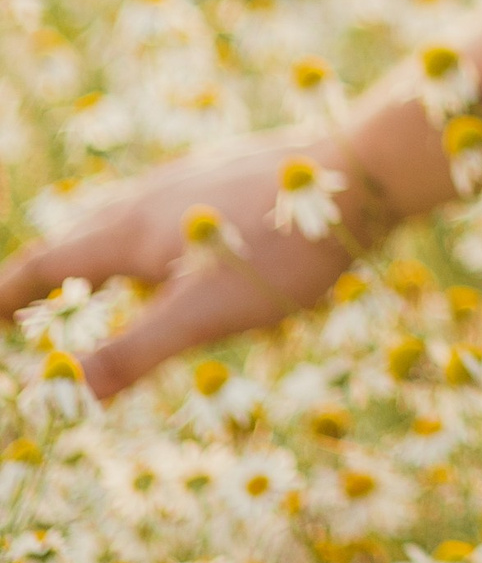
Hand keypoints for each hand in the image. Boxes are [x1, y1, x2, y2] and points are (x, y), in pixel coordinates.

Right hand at [0, 132, 396, 402]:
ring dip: (90, 254)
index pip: (45, 264)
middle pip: (75, 237)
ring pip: (120, 219)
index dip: (6, 295)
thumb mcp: (207, 313)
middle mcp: (150, 195)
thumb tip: (69, 391)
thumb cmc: (284, 246)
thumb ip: (135, 351)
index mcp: (129, 228)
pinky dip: (138, 240)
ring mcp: (192, 180)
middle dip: (41, 276)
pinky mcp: (230, 176)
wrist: (364, 171)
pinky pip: (161, 211)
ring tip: (84, 284)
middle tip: (16, 309)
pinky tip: (172, 252)